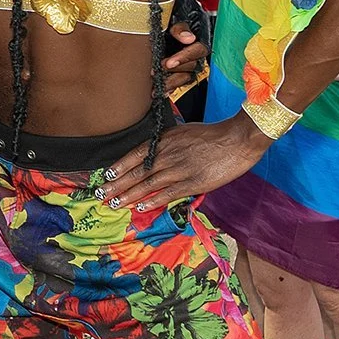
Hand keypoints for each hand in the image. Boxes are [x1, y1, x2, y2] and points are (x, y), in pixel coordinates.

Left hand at [102, 118, 258, 213]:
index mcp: (165, 141)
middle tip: (101, 194)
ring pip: (148, 185)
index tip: (106, 176)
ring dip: (129, 195)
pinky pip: (168, 194)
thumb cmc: (212, 135)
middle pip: (137, 172)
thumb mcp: (184, 132)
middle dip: (117, 184)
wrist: (237, 139)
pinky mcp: (193, 183)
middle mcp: (168, 155)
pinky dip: (153, 200)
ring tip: (114, 203)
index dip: (119, 167)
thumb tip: (153, 152)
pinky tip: (140, 207)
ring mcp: (180, 170)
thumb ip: (167, 143)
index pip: (135, 155)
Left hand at [162, 21, 207, 87]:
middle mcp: (196, 56)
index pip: (197, 51)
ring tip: (157, 83)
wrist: (165, 28)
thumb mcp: (175, 22)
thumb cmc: (172, 22)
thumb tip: (189, 38)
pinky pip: (178, 84)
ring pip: (185, 78)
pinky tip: (161, 91)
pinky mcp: (180, 73)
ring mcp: (188, 66)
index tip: (170, 63)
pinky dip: (169, 88)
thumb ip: (180, 29)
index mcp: (198, 42)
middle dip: (174, 70)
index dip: (184, 58)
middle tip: (158, 70)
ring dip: (171, 82)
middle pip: (191, 67)